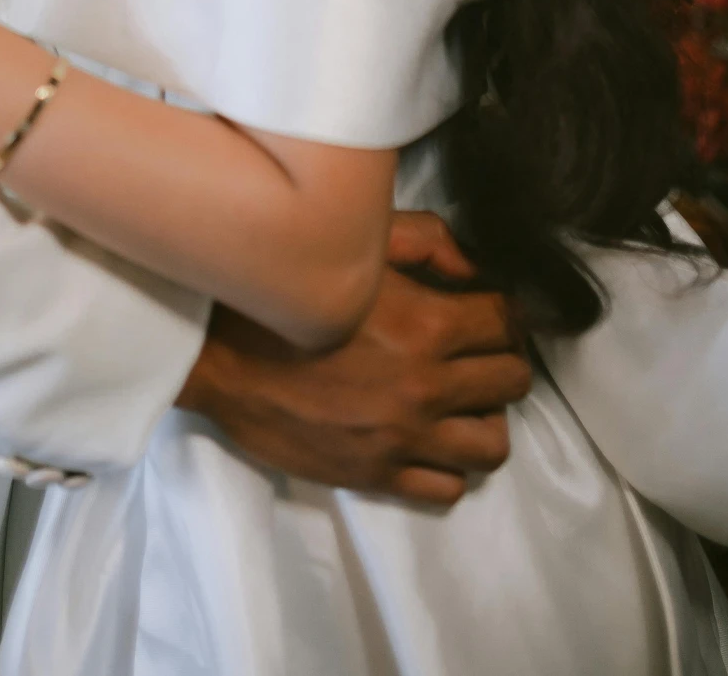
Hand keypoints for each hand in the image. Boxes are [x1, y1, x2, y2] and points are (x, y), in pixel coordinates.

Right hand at [176, 211, 531, 507]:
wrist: (217, 352)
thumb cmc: (286, 288)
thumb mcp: (356, 240)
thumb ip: (427, 241)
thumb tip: (474, 268)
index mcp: (426, 324)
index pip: (507, 322)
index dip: (503, 310)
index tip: (486, 309)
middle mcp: (426, 387)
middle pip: (511, 381)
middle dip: (501, 358)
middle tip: (475, 349)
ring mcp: (403, 439)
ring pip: (492, 445)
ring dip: (485, 416)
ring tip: (460, 399)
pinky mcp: (376, 475)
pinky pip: (448, 488)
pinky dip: (450, 464)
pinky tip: (429, 436)